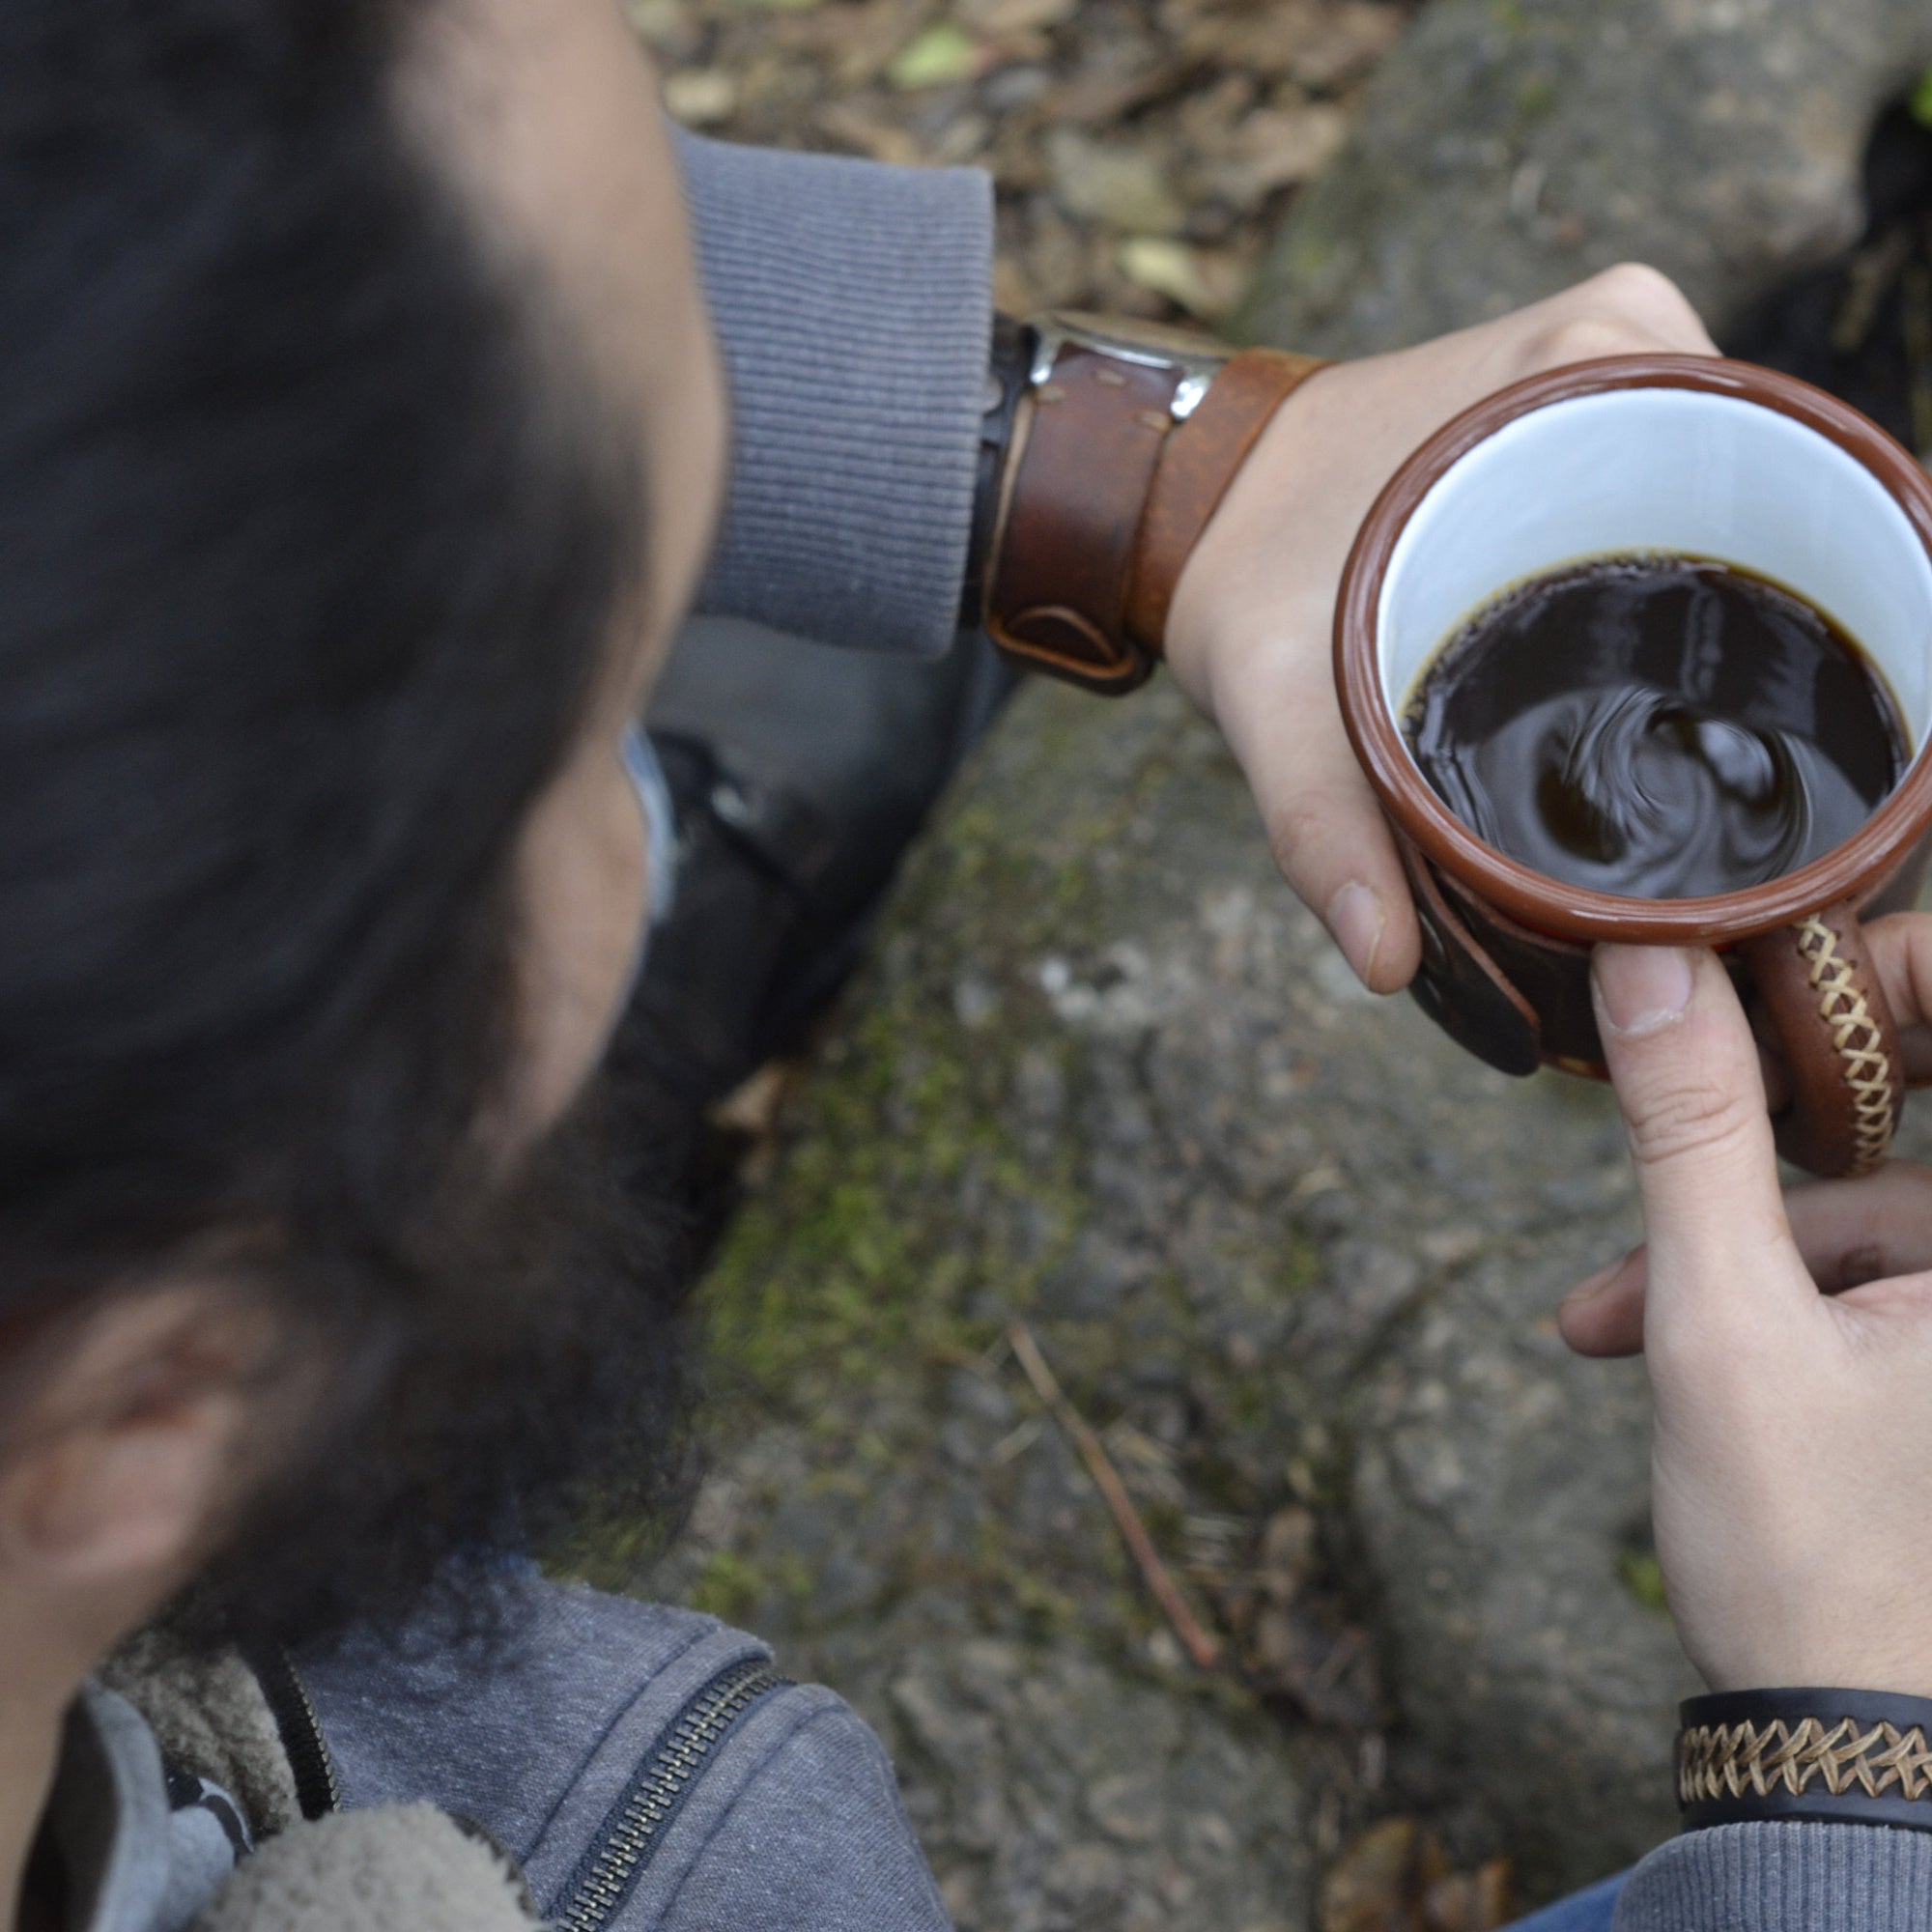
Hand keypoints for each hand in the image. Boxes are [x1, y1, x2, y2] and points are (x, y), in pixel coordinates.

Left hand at [1162, 265, 1716, 991]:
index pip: (1775, 487)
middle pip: (1758, 517)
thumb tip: (1385, 959)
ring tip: (1692, 745)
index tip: (1768, 737)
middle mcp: (1624, 355)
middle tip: (1714, 776)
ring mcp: (1613, 385)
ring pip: (1722, 521)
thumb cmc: (1239, 582)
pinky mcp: (1586, 426)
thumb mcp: (1278, 702)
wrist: (1190, 501)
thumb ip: (1324, 826)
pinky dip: (1670, 597)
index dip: (1790, 617)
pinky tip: (1658, 687)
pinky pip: (1673, 512)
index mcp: (1589, 370)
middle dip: (1748, 648)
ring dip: (1710, 629)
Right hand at [1557, 937, 1931, 1696]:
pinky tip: (1657, 1342)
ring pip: (1871, 1210)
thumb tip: (1651, 962)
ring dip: (1734, 1247)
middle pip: (1913, 1125)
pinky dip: (1767, 1294)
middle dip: (1771, 1129)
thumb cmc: (1813, 1552)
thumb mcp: (1724, 1322)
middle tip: (1675, 1111)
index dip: (1902, 973)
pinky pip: (1868, 1277)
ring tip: (1618, 1320)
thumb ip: (1691, 1131)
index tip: (1783, 961)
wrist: (1850, 1742)